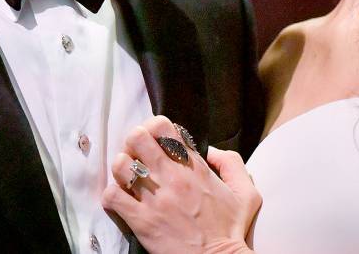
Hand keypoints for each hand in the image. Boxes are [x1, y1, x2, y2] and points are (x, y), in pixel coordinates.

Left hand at [102, 115, 260, 253]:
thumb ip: (232, 163)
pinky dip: (112, 196)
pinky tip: (122, 201)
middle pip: (136, 138)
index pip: (162, 127)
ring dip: (121, 170)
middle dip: (133, 144)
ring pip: (120, 165)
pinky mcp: (141, 221)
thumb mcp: (246, 192)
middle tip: (138, 157)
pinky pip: (112, 197)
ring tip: (129, 180)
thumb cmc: (231, 230)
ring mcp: (155, 199)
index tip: (154, 140)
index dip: (153, 129)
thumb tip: (212, 150)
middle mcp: (172, 177)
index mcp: (194, 167)